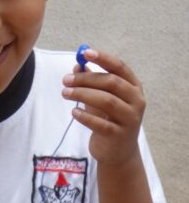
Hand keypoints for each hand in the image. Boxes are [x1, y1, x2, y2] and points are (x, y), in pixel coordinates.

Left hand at [63, 48, 145, 166]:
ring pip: (107, 101)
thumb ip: (90, 81)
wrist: (117, 150)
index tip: (84, 52)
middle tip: (66, 80)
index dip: (103, 58)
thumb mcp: (100, 96)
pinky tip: (74, 112)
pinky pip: (101, 123)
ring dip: (82, 94)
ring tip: (65, 93)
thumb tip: (78, 64)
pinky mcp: (120, 135)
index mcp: (133, 87)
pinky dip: (85, 116)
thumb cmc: (108, 118)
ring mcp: (130, 119)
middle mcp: (136, 101)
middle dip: (86, 79)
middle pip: (112, 83)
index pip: (120, 67)